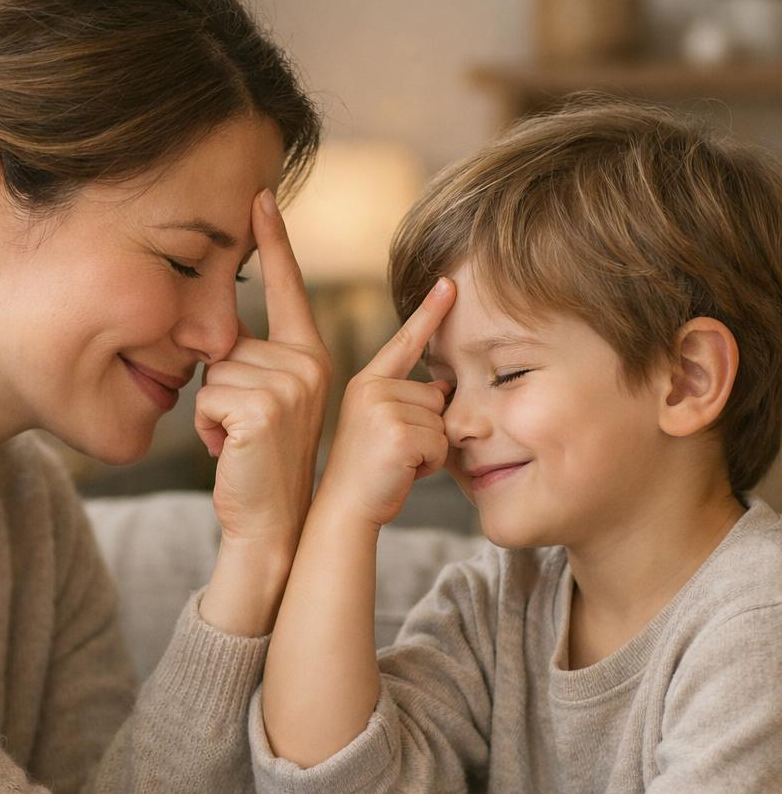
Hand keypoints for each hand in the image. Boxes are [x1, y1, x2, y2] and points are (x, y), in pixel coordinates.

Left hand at [195, 190, 330, 558]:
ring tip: (241, 440)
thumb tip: (217, 336)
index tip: (260, 194)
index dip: (273, 240)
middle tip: (246, 428)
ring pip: (213, 371)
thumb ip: (252, 360)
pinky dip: (208, 428)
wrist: (271, 518)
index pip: (286, 288)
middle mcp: (308, 363)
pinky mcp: (264, 407)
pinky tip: (232, 449)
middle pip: (228, 344)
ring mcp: (290, 385)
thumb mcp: (265, 400)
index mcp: (309, 355)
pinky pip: (207, 398)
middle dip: (221, 387)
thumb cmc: (259, 459)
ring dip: (213, 410)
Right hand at [316, 278, 456, 528]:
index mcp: (366, 382)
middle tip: (394, 453)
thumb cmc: (367, 474)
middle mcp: (370, 388)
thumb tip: (444, 387)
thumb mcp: (380, 426)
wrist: (343, 510)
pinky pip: (440, 444)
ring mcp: (382, 408)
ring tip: (396, 463)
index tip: (450, 282)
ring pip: (441, 422)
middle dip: (427, 430)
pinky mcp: (396, 432)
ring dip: (429, 450)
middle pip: (435, 397)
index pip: (404, 342)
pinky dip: (429, 465)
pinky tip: (401, 472)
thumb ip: (406, 401)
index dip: (429, 311)